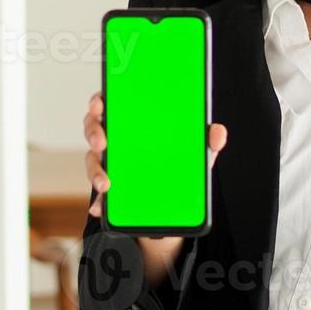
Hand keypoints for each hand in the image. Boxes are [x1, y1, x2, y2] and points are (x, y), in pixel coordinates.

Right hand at [82, 90, 227, 233]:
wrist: (175, 197)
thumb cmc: (179, 158)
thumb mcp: (195, 150)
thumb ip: (206, 140)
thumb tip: (218, 133)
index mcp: (133, 118)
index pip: (111, 101)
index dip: (100, 100)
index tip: (99, 104)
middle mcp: (116, 136)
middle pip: (94, 127)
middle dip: (93, 133)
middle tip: (102, 143)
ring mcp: (109, 161)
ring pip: (92, 160)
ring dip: (95, 171)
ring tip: (106, 185)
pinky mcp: (109, 184)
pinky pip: (98, 192)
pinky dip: (99, 202)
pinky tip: (100, 209)